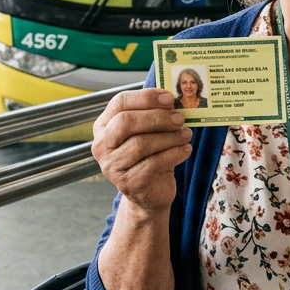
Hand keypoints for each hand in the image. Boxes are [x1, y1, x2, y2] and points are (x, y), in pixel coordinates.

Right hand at [92, 89, 191, 215]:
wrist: (150, 192)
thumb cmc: (149, 156)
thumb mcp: (149, 132)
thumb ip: (154, 114)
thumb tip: (172, 99)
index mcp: (104, 126)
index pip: (120, 103)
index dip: (146, 98)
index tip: (169, 98)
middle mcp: (102, 145)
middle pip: (126, 122)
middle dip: (157, 118)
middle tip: (180, 118)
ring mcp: (112, 166)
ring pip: (141, 143)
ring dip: (169, 137)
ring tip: (186, 135)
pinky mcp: (128, 183)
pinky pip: (153, 163)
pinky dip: (174, 154)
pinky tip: (185, 150)